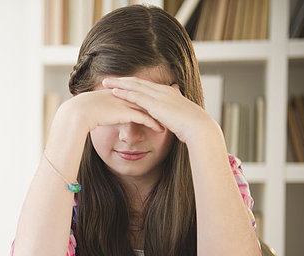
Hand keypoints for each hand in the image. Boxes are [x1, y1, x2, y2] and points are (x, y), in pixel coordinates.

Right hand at [62, 87, 164, 134]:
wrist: (81, 111)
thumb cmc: (86, 111)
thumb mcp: (99, 108)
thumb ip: (106, 108)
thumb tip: (106, 113)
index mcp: (121, 92)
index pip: (140, 94)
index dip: (151, 99)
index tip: (160, 105)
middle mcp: (127, 95)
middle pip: (149, 99)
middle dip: (161, 105)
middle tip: (172, 112)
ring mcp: (128, 103)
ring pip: (149, 108)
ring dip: (160, 116)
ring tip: (169, 122)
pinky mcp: (127, 112)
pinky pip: (145, 118)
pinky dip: (154, 124)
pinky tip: (161, 130)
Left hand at [102, 76, 221, 145]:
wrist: (198, 127)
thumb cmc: (190, 126)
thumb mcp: (179, 116)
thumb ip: (171, 113)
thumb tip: (168, 115)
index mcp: (167, 93)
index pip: (145, 85)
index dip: (132, 83)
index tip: (120, 83)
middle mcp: (162, 91)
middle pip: (137, 82)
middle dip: (121, 80)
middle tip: (107, 80)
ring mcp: (158, 96)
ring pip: (134, 86)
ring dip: (118, 84)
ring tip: (105, 83)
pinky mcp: (155, 104)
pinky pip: (136, 96)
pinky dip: (124, 93)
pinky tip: (114, 92)